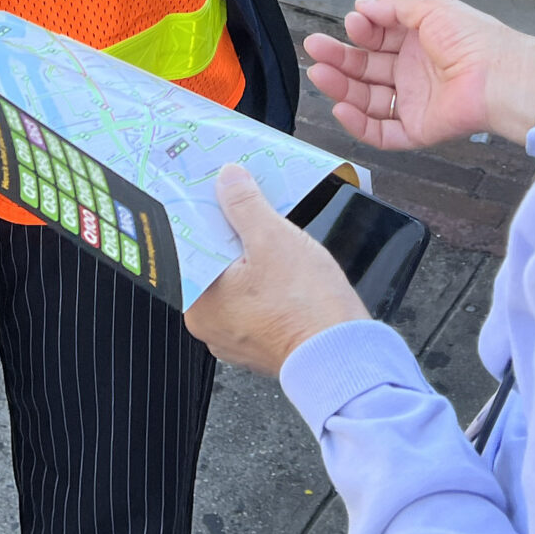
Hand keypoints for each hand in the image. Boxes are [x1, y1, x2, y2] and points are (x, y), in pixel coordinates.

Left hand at [184, 166, 367, 375]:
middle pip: (214, 262)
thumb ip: (244, 204)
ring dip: (253, 259)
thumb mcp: (273, 239)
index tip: (219, 192)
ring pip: (237, 282)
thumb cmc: (307, 307)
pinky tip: (287, 270)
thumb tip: (228, 179)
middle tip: (252, 208)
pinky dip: (267, 284)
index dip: (207, 213)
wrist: (343, 354)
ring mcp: (235, 336)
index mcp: (199, 301)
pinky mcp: (261, 342)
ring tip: (276, 238)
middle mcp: (209, 324)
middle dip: (234, 234)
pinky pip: (255, 302)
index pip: (191, 244)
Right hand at [303, 0, 534, 150]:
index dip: (360, 31)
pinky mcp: (418, 129)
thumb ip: (392, 7)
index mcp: (419, 42)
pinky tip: (341, 108)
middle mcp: (414, 72)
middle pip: (366, 68)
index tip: (350, 22)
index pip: (377, 38)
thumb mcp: (430, 8)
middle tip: (315, 48)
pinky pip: (381, 131)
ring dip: (341, 87)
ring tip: (320, 73)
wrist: (501, 76)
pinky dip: (358, 124)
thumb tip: (363, 5)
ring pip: (367, 98)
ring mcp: (414, 101)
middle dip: (339, 58)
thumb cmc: (477, 40)